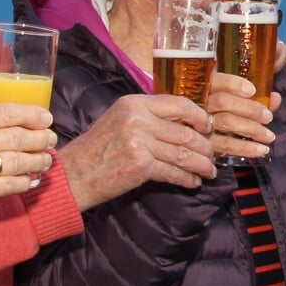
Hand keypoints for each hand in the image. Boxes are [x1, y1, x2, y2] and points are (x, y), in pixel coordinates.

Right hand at [0, 102, 57, 219]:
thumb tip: (11, 123)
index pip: (7, 113)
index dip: (31, 115)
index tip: (46, 118)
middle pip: (17, 137)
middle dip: (40, 139)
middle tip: (51, 139)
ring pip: (17, 161)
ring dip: (37, 161)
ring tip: (46, 160)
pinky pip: (9, 185)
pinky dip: (24, 182)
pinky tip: (31, 179)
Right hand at [57, 93, 217, 209]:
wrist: (73, 175)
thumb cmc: (96, 150)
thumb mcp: (119, 121)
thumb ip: (148, 118)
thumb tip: (183, 125)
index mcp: (134, 103)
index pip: (178, 104)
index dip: (199, 117)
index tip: (208, 127)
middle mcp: (138, 119)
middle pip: (185, 132)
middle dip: (205, 147)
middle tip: (211, 156)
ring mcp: (140, 142)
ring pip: (183, 153)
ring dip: (201, 165)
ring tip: (208, 172)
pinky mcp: (141, 165)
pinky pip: (174, 172)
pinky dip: (187, 179)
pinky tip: (193, 182)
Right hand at [206, 71, 274, 158]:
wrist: (191, 135)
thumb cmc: (218, 111)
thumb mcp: (231, 99)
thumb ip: (253, 97)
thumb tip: (275, 98)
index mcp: (204, 87)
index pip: (216, 80)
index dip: (234, 84)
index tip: (252, 90)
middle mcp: (199, 103)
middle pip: (223, 102)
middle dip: (249, 108)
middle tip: (268, 116)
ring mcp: (199, 124)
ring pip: (225, 123)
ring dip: (251, 129)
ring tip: (269, 136)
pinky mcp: (203, 144)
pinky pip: (224, 146)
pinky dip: (245, 148)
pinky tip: (260, 150)